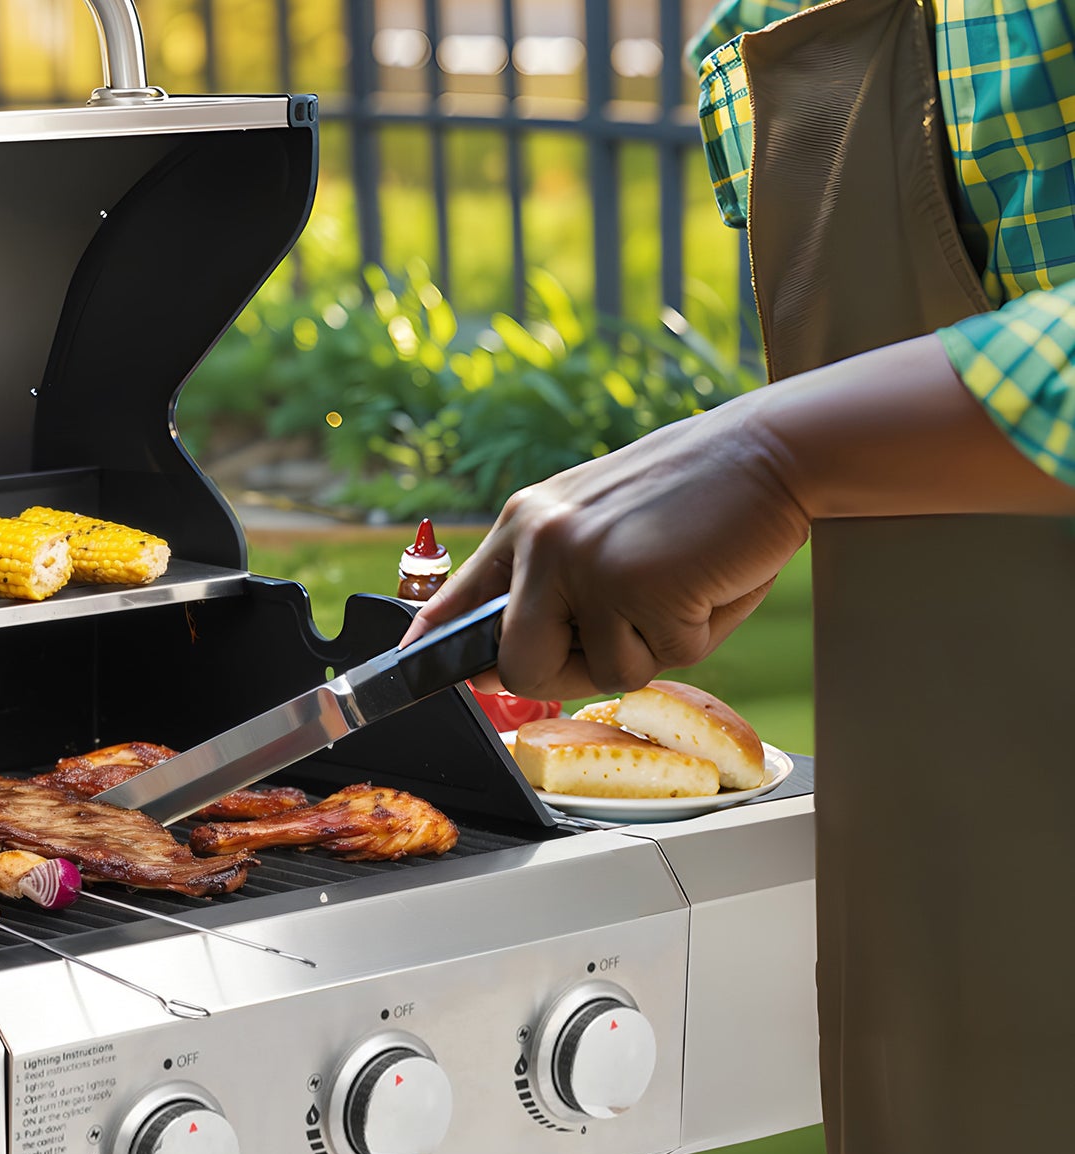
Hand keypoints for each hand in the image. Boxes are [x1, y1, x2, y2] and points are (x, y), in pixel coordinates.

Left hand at [402, 394, 809, 697]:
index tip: (409, 666)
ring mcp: (586, 565)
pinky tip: (705, 581)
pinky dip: (694, 636)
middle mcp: (542, 540)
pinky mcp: (636, 588)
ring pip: (597, 672)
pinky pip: (659, 660)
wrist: (773, 449)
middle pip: (517, 667)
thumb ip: (555, 582)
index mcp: (528, 522)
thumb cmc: (695, 496)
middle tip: (624, 633)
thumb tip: (509, 660)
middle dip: (567, 676)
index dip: (433, 645)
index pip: (458, 595)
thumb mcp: (601, 521)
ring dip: (649, 648)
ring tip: (678, 585)